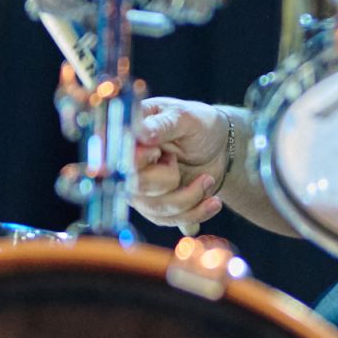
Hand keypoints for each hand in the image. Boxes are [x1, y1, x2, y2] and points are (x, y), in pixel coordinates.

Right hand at [131, 97, 230, 234]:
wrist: (223, 148)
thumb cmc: (201, 125)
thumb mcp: (186, 118)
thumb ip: (163, 125)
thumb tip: (140, 133)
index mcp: (128, 134)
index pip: (115, 154)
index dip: (131, 160)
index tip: (154, 154)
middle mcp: (127, 163)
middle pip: (134, 186)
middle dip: (167, 178)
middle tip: (180, 161)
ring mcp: (139, 187)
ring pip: (155, 208)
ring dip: (189, 196)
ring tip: (208, 179)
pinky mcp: (155, 205)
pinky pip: (168, 220)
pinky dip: (195, 212)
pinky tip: (213, 202)